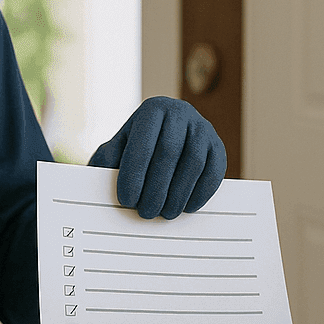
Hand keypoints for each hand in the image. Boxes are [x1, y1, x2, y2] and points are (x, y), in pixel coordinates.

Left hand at [88, 96, 225, 217]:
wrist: (164, 137)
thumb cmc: (136, 148)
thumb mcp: (117, 149)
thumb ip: (108, 161)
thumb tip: (105, 180)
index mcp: (152, 110)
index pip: (143, 142)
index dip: (134, 174)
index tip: (127, 200)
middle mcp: (180, 112)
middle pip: (170, 152)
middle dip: (157, 187)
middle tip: (146, 212)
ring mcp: (202, 128)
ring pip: (194, 162)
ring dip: (179, 193)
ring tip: (165, 213)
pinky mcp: (218, 146)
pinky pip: (214, 170)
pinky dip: (201, 193)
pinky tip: (187, 207)